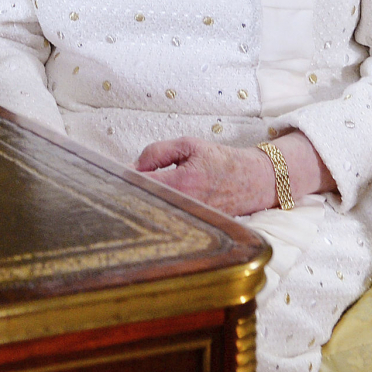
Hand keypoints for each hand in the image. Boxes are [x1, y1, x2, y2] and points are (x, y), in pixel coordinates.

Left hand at [135, 137, 278, 216]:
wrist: (254, 180)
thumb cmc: (222, 161)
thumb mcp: (189, 145)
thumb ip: (157, 152)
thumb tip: (133, 166)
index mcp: (182, 183)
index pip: (140, 184)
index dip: (126, 177)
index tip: (117, 173)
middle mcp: (185, 205)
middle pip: (144, 203)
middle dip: (132, 192)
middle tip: (127, 183)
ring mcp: (190, 219)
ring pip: (155, 213)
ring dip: (145, 203)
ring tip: (143, 191)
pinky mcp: (194, 227)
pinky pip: (168, 220)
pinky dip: (159, 211)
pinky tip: (158, 202)